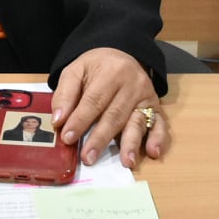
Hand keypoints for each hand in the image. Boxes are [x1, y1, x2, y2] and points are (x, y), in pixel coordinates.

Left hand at [52, 47, 168, 167]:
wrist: (122, 56)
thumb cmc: (96, 68)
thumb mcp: (76, 71)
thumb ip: (65, 94)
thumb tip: (58, 120)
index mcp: (111, 72)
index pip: (94, 100)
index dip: (80, 120)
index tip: (68, 138)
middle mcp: (132, 84)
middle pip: (115, 115)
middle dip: (101, 138)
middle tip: (88, 157)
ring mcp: (146, 97)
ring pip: (137, 122)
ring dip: (131, 143)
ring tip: (126, 162)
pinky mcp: (156, 107)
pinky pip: (159, 124)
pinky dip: (158, 139)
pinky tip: (153, 152)